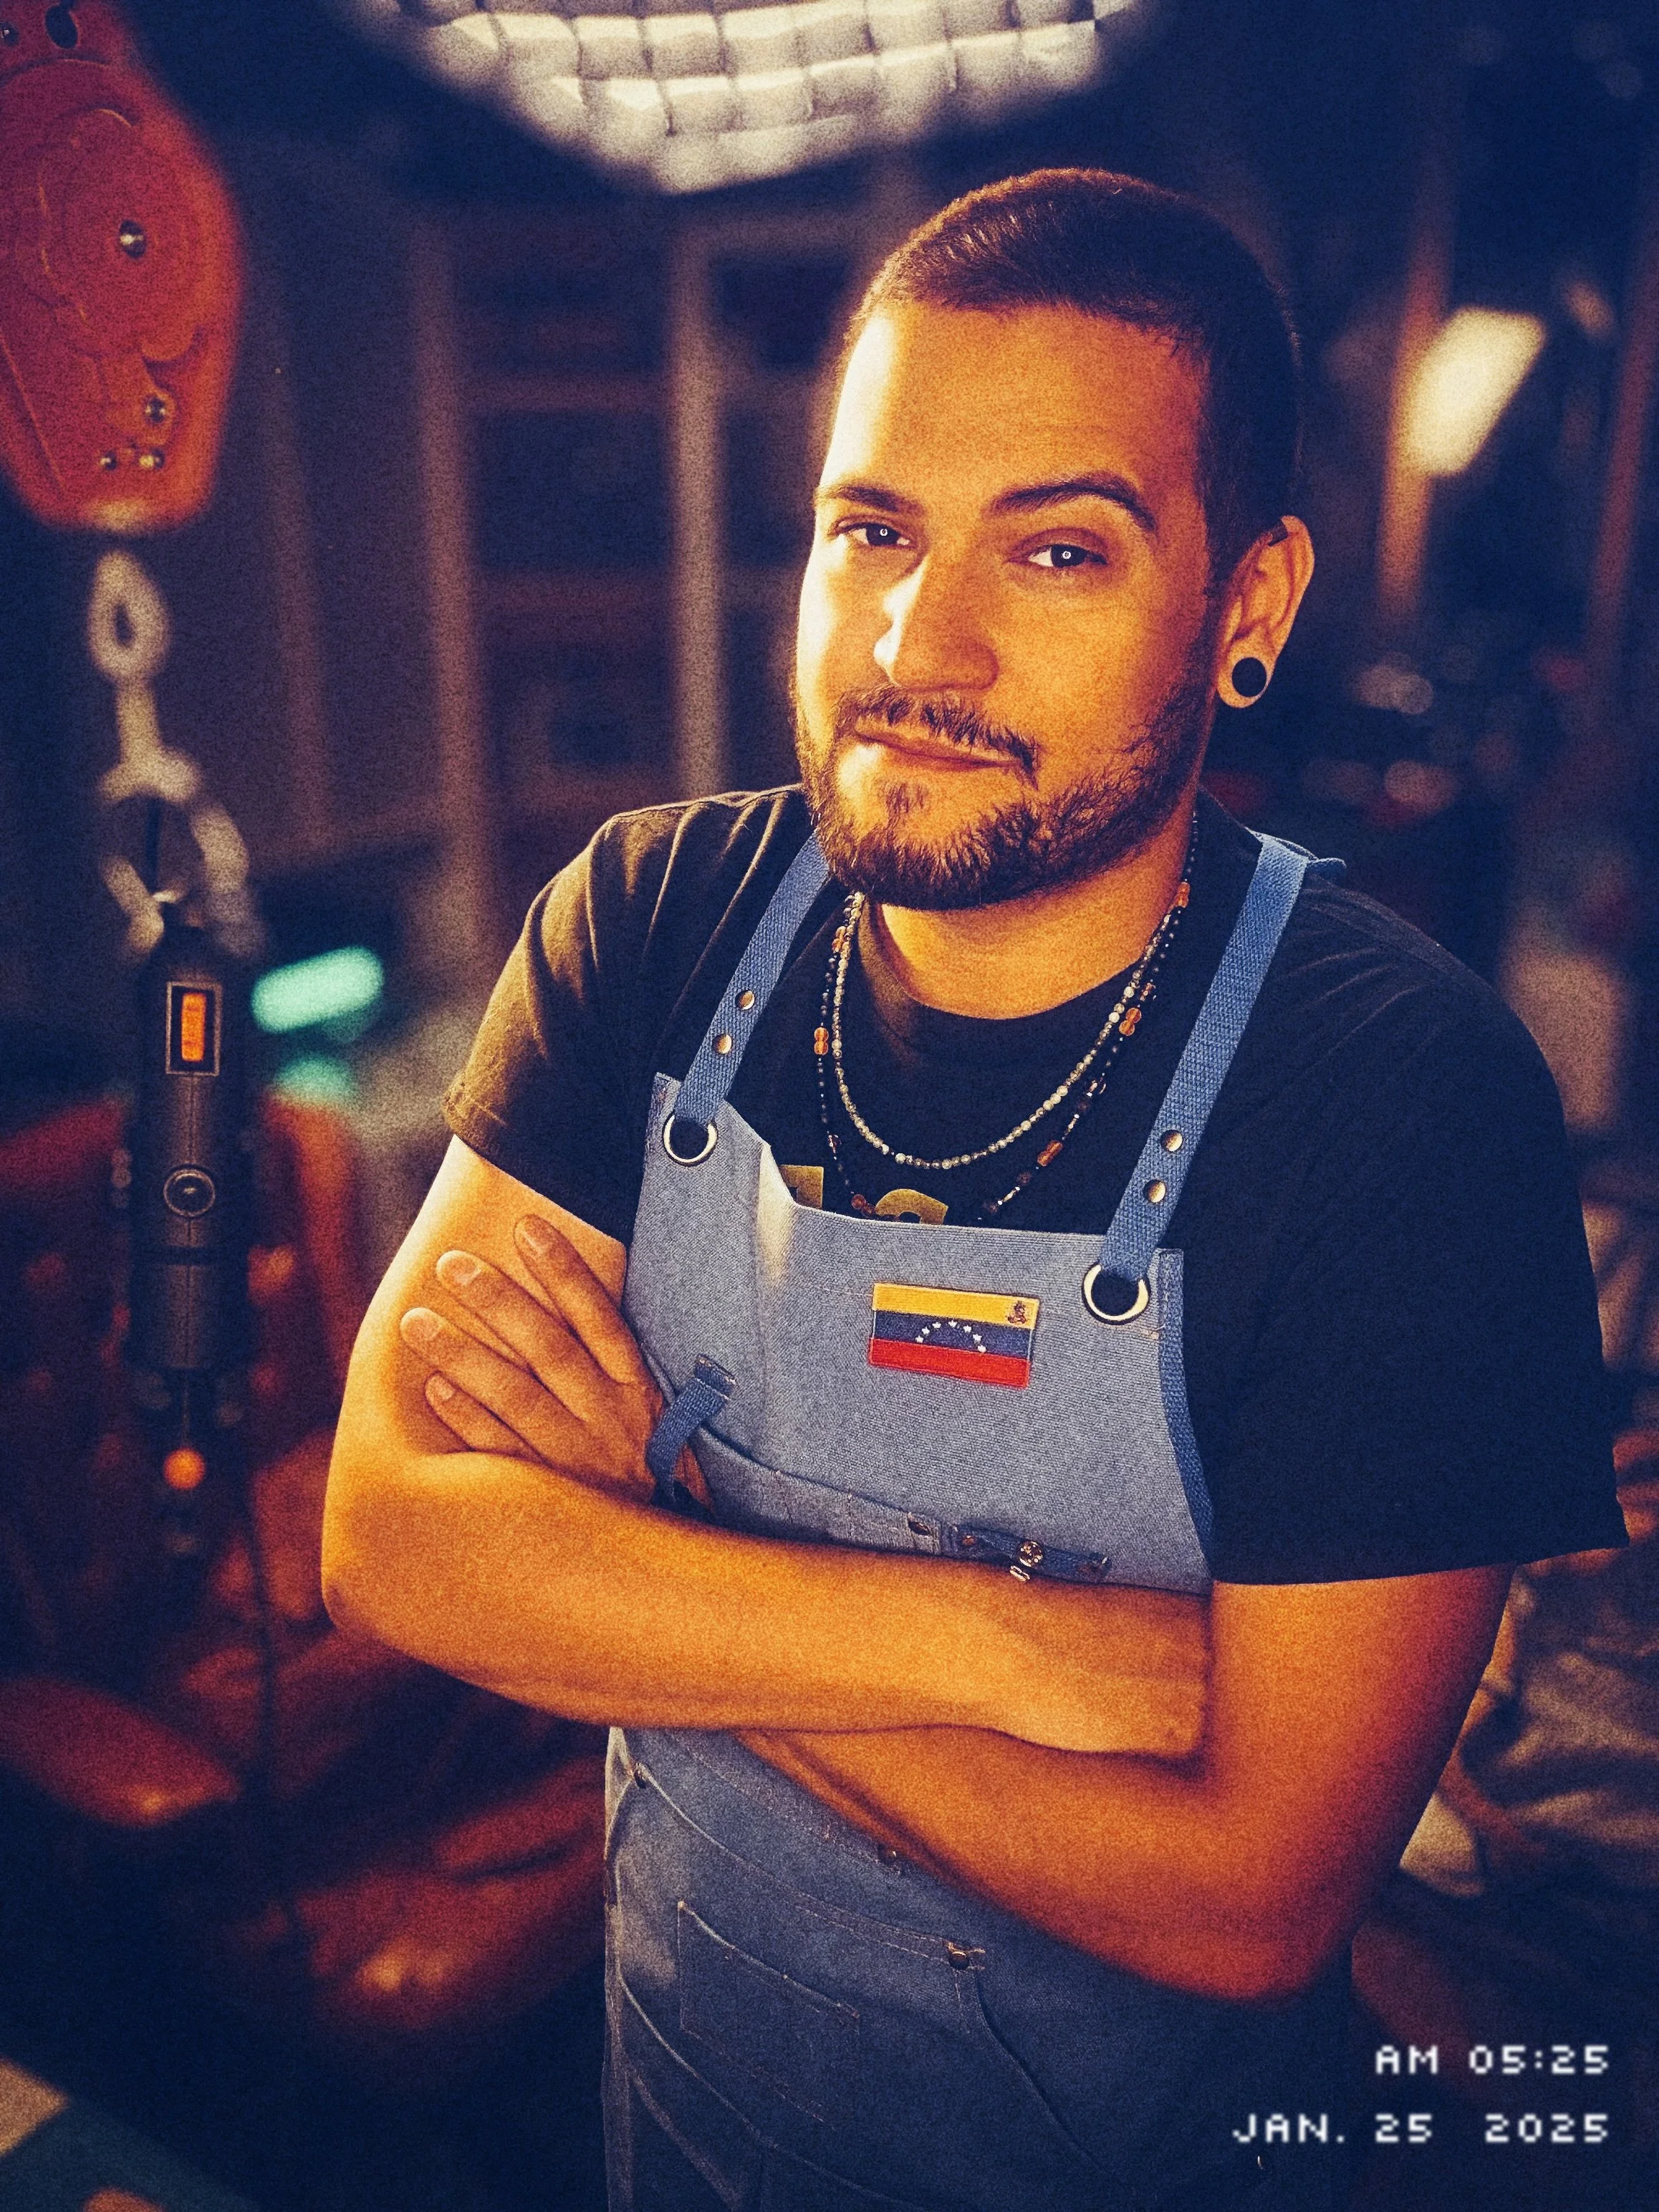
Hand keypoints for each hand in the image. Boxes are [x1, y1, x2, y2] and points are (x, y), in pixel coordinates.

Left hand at [399, 1212, 707, 1504]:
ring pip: (518, 1397)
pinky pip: (500, 1454)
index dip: (566, 1270)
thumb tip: (564, 1299)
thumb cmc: (638, 1474)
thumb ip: (608, 1369)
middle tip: (450, 1264)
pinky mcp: (549, 1500)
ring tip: (415, 1320)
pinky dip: (466, 1421)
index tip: (526, 1226)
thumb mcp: (647, 1419)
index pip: (601, 1318)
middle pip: (551, 1348)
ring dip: (463, 1355)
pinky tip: (431, 1389)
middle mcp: (612, 1421)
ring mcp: (579, 1462)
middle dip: (499, 1301)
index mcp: (638, 1392)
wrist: (652, 1568)